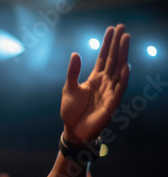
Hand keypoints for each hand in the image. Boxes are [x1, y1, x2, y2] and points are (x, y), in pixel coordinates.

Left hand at [61, 24, 129, 144]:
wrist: (73, 129)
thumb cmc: (71, 110)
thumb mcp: (69, 88)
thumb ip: (73, 72)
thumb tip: (75, 54)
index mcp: (95, 79)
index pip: (103, 58)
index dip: (107, 44)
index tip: (111, 29)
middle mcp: (105, 83)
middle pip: (113, 60)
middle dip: (117, 44)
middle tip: (123, 28)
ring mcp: (109, 92)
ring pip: (118, 71)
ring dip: (122, 55)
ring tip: (125, 40)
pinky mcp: (111, 104)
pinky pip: (119, 89)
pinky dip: (122, 78)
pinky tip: (125, 67)